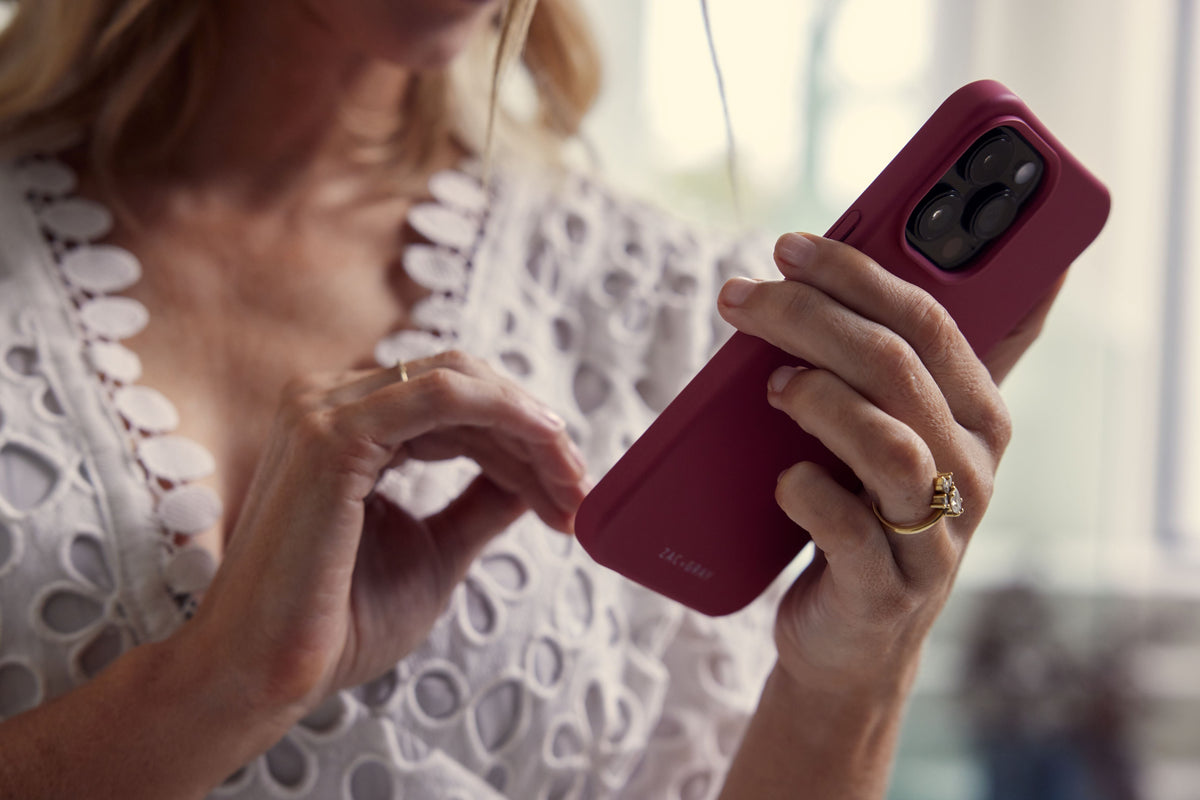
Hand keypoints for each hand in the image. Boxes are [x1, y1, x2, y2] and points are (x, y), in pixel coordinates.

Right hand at [182, 351, 587, 720]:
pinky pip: (444, 396)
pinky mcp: (333, 434)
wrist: (266, 678)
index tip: (572, 491)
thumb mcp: (435, 551)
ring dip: (531, 430)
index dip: (522, 442)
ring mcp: (325, 410)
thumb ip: (481, 504)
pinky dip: (506, 414)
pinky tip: (547, 448)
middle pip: (465, 387)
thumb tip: (538, 473)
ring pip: (462, 384)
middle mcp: (329, 403)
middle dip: (535, 435)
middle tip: (581, 489)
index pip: (455, 406)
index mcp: (346, 426)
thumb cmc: (337, 624)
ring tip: (572, 487)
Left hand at [716, 233, 1034, 696]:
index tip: (791, 246)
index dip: (860, 273)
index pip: (930, 317)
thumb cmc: (862, 513)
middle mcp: (970, 468)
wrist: (850, 637)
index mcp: (978, 413)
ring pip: (888, 443)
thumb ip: (880, 366)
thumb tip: (818, 275)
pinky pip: (849, 527)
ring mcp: (936, 533)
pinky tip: (781, 479)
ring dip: (818, 400)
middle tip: (740, 300)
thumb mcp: (883, 432)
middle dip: (809, 317)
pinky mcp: (889, 587)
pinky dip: (806, 492)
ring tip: (770, 386)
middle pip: (897, 365)